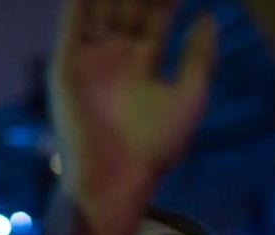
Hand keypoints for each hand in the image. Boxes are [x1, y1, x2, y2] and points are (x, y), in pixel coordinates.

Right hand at [49, 0, 215, 204]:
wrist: (114, 177)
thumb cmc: (154, 146)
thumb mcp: (189, 95)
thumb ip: (197, 55)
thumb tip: (207, 15)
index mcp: (144, 60)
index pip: (156, 10)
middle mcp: (115, 55)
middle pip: (128, 2)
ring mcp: (90, 58)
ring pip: (100, 6)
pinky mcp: (66, 65)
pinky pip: (72, 22)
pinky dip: (79, 1)